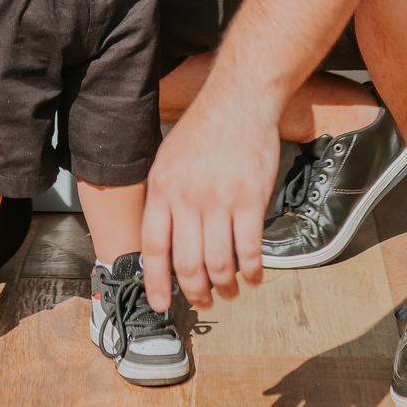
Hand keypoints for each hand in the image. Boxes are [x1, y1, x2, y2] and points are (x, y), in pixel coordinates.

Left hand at [140, 64, 279, 313]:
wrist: (238, 100)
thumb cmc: (204, 129)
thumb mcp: (168, 159)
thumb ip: (164, 198)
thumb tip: (164, 241)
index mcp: (162, 188)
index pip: (153, 248)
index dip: (156, 282)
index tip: (160, 305)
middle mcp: (187, 197)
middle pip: (187, 263)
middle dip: (195, 292)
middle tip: (204, 302)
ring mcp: (219, 200)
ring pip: (219, 263)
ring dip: (225, 286)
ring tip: (229, 291)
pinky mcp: (250, 200)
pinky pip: (249, 250)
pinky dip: (252, 272)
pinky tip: (253, 277)